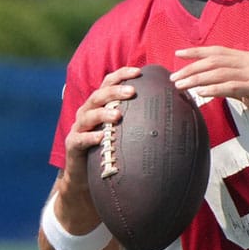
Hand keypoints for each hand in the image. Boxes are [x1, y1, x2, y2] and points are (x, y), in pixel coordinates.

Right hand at [57, 66, 140, 230]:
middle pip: (98, 95)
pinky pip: (79, 139)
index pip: (108, 83)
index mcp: (100, 105)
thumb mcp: (125, 133)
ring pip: (88, 115)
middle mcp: (87, 113)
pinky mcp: (72, 145)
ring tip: (118, 115)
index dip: (121, 74)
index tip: (138, 71)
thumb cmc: (110, 150)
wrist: (86, 178)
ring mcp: (78, 128)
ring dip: (103, 113)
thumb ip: (140, 121)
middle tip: (131, 91)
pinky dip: (89, 137)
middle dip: (114, 90)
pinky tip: (100, 139)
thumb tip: (176, 117)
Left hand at [171, 46, 248, 140]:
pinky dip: (214, 88)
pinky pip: (232, 86)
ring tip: (181, 86)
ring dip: (197, 79)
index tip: (177, 54)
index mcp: (247, 58)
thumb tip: (205, 82)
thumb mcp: (247, 88)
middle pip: (214, 60)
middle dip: (191, 68)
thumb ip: (229, 81)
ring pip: (220, 72)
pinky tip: (201, 93)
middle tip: (174, 78)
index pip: (217, 51)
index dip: (196, 52)